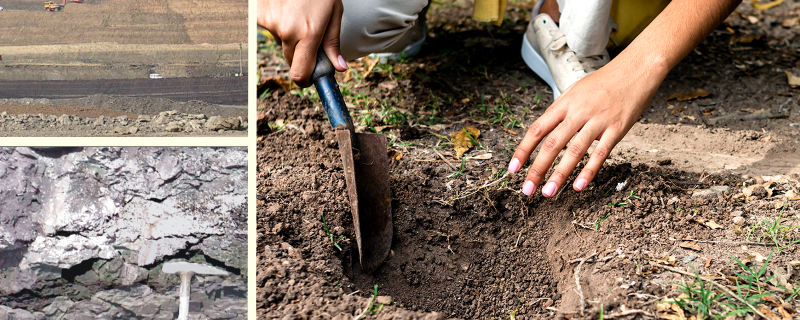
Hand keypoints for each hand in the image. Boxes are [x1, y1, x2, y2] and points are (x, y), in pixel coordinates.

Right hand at [257, 0, 347, 86]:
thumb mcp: (334, 12)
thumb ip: (333, 42)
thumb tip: (339, 68)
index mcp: (309, 34)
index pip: (300, 74)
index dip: (304, 80)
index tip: (308, 79)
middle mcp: (288, 31)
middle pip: (291, 60)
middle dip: (300, 55)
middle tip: (309, 37)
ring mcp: (271, 22)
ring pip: (280, 42)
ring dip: (289, 35)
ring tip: (297, 13)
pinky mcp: (259, 14)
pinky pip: (270, 28)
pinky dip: (277, 22)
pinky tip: (285, 9)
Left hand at [507, 56, 666, 196]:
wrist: (636, 69)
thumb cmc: (603, 82)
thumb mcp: (575, 91)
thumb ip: (560, 112)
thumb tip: (543, 133)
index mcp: (564, 103)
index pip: (537, 129)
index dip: (523, 150)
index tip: (512, 168)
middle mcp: (578, 112)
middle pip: (552, 144)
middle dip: (537, 169)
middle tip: (527, 190)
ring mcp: (598, 121)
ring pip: (574, 151)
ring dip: (559, 175)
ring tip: (548, 193)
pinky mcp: (617, 129)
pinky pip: (601, 153)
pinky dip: (589, 171)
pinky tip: (578, 186)